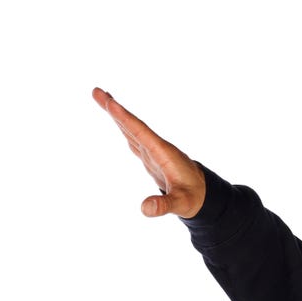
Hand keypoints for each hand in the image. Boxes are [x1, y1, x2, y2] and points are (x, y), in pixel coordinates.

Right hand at [92, 88, 205, 218]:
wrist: (205, 195)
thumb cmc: (194, 198)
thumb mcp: (181, 204)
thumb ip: (163, 205)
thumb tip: (144, 208)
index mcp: (162, 153)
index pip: (140, 132)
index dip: (125, 118)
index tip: (110, 102)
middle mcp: (157, 148)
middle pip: (133, 125)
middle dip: (114, 109)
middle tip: (96, 91)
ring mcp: (154, 152)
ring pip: (132, 129)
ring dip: (117, 115)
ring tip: (102, 98)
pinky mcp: (153, 158)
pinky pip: (136, 138)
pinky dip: (125, 129)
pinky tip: (119, 123)